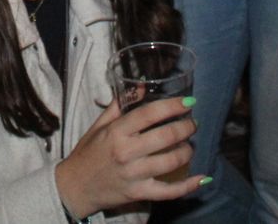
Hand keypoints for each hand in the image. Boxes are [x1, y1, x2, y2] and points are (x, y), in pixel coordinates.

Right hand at [54, 96, 203, 218]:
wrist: (75, 186)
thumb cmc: (87, 153)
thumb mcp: (99, 125)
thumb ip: (120, 105)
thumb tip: (141, 85)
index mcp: (116, 132)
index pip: (149, 114)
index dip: (172, 106)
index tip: (187, 102)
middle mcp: (126, 152)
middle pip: (165, 136)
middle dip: (185, 127)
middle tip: (192, 123)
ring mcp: (134, 174)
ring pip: (171, 161)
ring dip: (187, 151)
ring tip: (189, 145)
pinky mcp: (139, 193)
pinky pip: (169, 191)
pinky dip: (188, 186)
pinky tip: (203, 178)